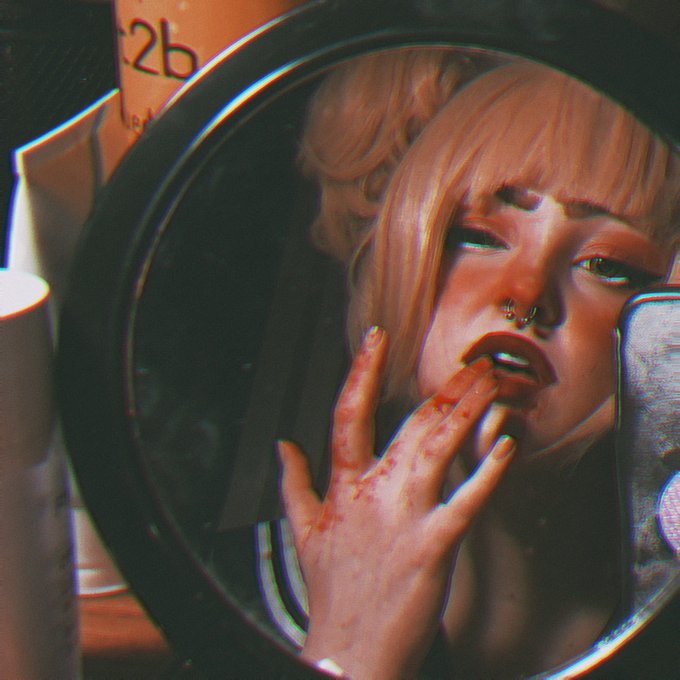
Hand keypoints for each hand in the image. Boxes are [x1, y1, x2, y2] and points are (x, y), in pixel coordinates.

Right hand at [278, 327, 515, 679]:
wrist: (349, 650)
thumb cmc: (332, 591)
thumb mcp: (302, 530)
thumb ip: (292, 482)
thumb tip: (282, 446)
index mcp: (343, 486)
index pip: (348, 414)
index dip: (361, 372)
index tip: (376, 340)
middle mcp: (375, 493)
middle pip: (411, 424)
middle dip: (445, 389)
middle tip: (471, 363)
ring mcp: (405, 517)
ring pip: (439, 448)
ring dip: (468, 411)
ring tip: (490, 384)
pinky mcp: (434, 545)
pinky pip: (467, 499)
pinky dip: (488, 471)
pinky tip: (506, 445)